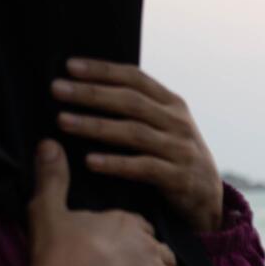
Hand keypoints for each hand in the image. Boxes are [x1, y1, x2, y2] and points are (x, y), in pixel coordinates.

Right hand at [23, 140, 195, 265]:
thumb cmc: (55, 251)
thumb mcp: (49, 208)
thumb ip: (53, 177)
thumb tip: (49, 142)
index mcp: (129, 224)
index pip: (144, 228)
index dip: (140, 236)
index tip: (136, 244)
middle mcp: (150, 250)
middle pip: (166, 255)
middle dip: (164, 264)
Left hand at [52, 59, 223, 233]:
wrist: (208, 199)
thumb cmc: (174, 158)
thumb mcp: (165, 127)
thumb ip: (138, 109)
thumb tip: (85, 89)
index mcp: (173, 104)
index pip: (135, 79)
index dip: (103, 70)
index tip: (69, 66)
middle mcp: (178, 123)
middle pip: (131, 102)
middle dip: (91, 94)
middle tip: (56, 89)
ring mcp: (181, 150)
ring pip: (134, 132)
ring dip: (96, 126)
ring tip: (63, 121)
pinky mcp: (180, 178)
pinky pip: (144, 168)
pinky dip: (116, 164)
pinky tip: (90, 162)